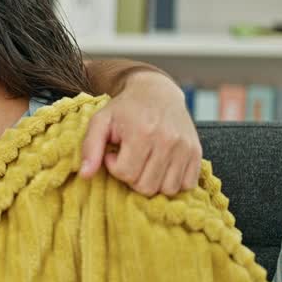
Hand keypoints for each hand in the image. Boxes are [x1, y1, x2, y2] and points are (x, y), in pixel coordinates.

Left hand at [80, 71, 201, 195]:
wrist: (157, 91)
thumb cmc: (125, 108)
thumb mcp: (101, 121)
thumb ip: (90, 147)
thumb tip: (84, 175)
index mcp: (142, 133)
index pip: (126, 174)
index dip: (114, 167)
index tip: (115, 153)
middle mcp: (168, 141)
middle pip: (147, 186)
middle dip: (132, 178)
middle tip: (129, 159)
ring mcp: (185, 148)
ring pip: (167, 190)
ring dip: (152, 182)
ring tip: (145, 164)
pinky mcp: (196, 152)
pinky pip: (186, 185)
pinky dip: (172, 182)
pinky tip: (161, 167)